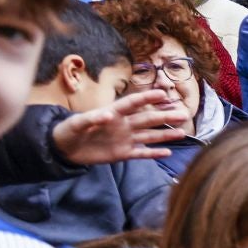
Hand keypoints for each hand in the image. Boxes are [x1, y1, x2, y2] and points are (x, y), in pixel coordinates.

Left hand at [50, 89, 182, 164]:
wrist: (65, 149)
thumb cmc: (68, 131)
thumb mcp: (76, 123)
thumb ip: (92, 118)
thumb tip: (108, 115)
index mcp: (113, 113)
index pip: (133, 104)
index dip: (147, 98)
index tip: (163, 94)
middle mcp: (123, 125)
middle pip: (147, 119)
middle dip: (165, 116)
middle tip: (183, 114)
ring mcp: (125, 139)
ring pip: (149, 136)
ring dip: (165, 134)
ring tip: (181, 132)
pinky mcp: (123, 153)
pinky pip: (142, 153)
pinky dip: (154, 153)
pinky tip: (167, 153)